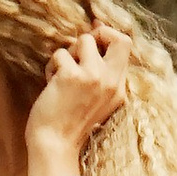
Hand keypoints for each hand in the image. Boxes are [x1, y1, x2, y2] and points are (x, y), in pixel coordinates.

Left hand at [24, 23, 134, 175]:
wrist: (55, 145)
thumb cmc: (68, 124)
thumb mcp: (96, 99)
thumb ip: (100, 73)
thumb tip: (96, 30)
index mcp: (119, 89)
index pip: (126, 48)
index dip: (109, 36)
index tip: (94, 39)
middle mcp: (111, 81)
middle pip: (120, 39)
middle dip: (98, 34)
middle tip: (80, 51)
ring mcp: (94, 77)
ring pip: (84, 40)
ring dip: (68, 53)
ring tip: (60, 75)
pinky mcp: (73, 76)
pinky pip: (60, 54)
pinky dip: (52, 66)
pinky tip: (51, 84)